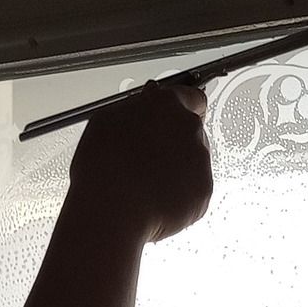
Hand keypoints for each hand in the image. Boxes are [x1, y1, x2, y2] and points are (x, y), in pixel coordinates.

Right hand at [66, 80, 212, 244]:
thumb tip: (140, 113)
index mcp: (166, 105)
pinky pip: (194, 192)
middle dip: (173, 144)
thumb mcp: (106, 122)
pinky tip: (154, 201)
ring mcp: (200, 160)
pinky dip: (178, 197)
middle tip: (148, 160)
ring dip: (175, 171)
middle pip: (190, 132)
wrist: (114, 210)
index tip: (173, 120)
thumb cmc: (104, 168)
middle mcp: (189, 128)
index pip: (190, 97)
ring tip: (145, 186)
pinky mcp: (203, 191)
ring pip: (192, 163)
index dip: (182, 109)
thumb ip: (134, 112)